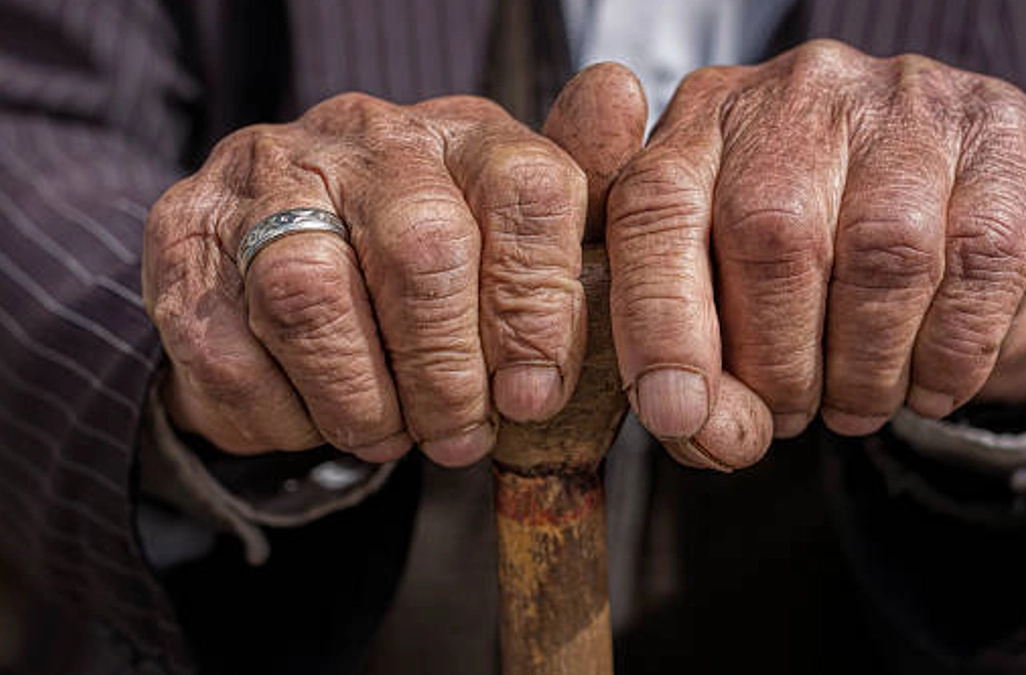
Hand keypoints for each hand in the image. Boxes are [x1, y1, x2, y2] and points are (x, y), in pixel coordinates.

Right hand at [143, 92, 592, 464]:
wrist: (290, 256)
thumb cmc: (432, 264)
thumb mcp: (518, 243)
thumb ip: (573, 208)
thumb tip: (621, 96)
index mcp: (466, 134)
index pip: (527, 191)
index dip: (537, 309)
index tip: (532, 395)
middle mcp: (366, 136)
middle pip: (421, 249)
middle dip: (446, 374)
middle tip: (458, 435)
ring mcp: (268, 175)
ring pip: (311, 295)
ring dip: (359, 398)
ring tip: (389, 435)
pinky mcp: (184, 229)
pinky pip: (224, 343)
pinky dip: (279, 410)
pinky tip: (312, 416)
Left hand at [604, 40, 1025, 469]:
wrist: (939, 222)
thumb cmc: (804, 268)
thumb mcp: (722, 297)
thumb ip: (690, 361)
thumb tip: (701, 431)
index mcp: (699, 125)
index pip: (654, 213)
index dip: (660, 324)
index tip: (677, 414)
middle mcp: (797, 91)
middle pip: (773, 236)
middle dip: (778, 363)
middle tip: (790, 415)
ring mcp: (904, 98)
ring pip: (883, 252)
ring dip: (867, 367)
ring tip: (856, 405)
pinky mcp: (998, 129)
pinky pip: (980, 259)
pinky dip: (952, 351)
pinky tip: (931, 384)